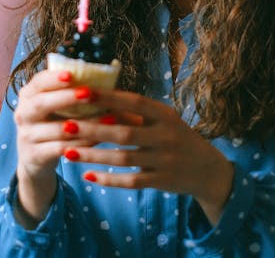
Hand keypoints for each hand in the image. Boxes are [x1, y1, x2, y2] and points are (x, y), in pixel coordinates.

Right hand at [13, 69, 98, 225]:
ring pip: (56, 129)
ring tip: (107, 118)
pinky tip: (99, 139)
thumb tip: (108, 80)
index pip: (38, 82)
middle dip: (66, 98)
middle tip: (89, 93)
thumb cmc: (52, 123)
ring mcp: (26, 136)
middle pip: (41, 104)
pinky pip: (60, 149)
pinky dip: (82, 144)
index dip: (54, 78)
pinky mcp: (34, 156)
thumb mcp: (54, 107)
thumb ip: (72, 92)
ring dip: (83, 124)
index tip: (72, 74)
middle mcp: (22, 113)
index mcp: (28, 95)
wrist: (35, 159)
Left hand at [60, 88, 233, 225]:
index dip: (107, 98)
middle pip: (124, 132)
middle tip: (66, 124)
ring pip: (123, 158)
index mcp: (165, 114)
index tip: (81, 92)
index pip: (133, 102)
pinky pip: (130, 181)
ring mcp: (164, 160)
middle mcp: (166, 136)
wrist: (208, 169)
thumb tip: (99, 97)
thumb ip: (136, 112)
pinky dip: (108, 179)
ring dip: (94, 155)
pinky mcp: (161, 182)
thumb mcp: (163, 119)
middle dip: (93, 128)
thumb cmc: (176, 136)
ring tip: (67, 151)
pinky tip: (87, 175)